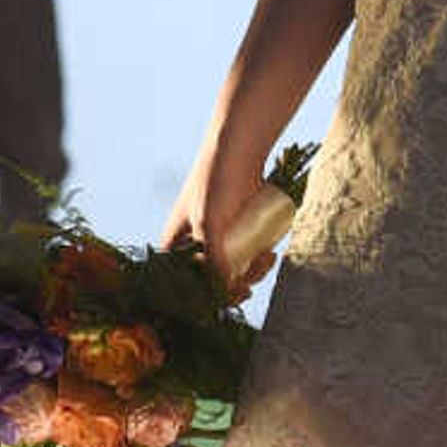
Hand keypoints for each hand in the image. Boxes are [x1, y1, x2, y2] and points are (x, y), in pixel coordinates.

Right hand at [161, 137, 285, 299]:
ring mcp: (217, 237)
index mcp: (174, 246)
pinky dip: (259, 259)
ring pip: (234, 268)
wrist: (238, 150)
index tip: (238, 293)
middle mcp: (193, 245)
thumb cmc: (215, 184)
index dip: (210, 295)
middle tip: (257, 275)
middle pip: (215, 279)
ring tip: (269, 257)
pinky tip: (271, 253)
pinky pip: (246, 253)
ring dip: (253, 271)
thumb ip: (214, 261)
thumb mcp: (210, 225)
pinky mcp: (236, 229)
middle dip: (238, 282)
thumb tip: (224, 293)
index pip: (187, 284)